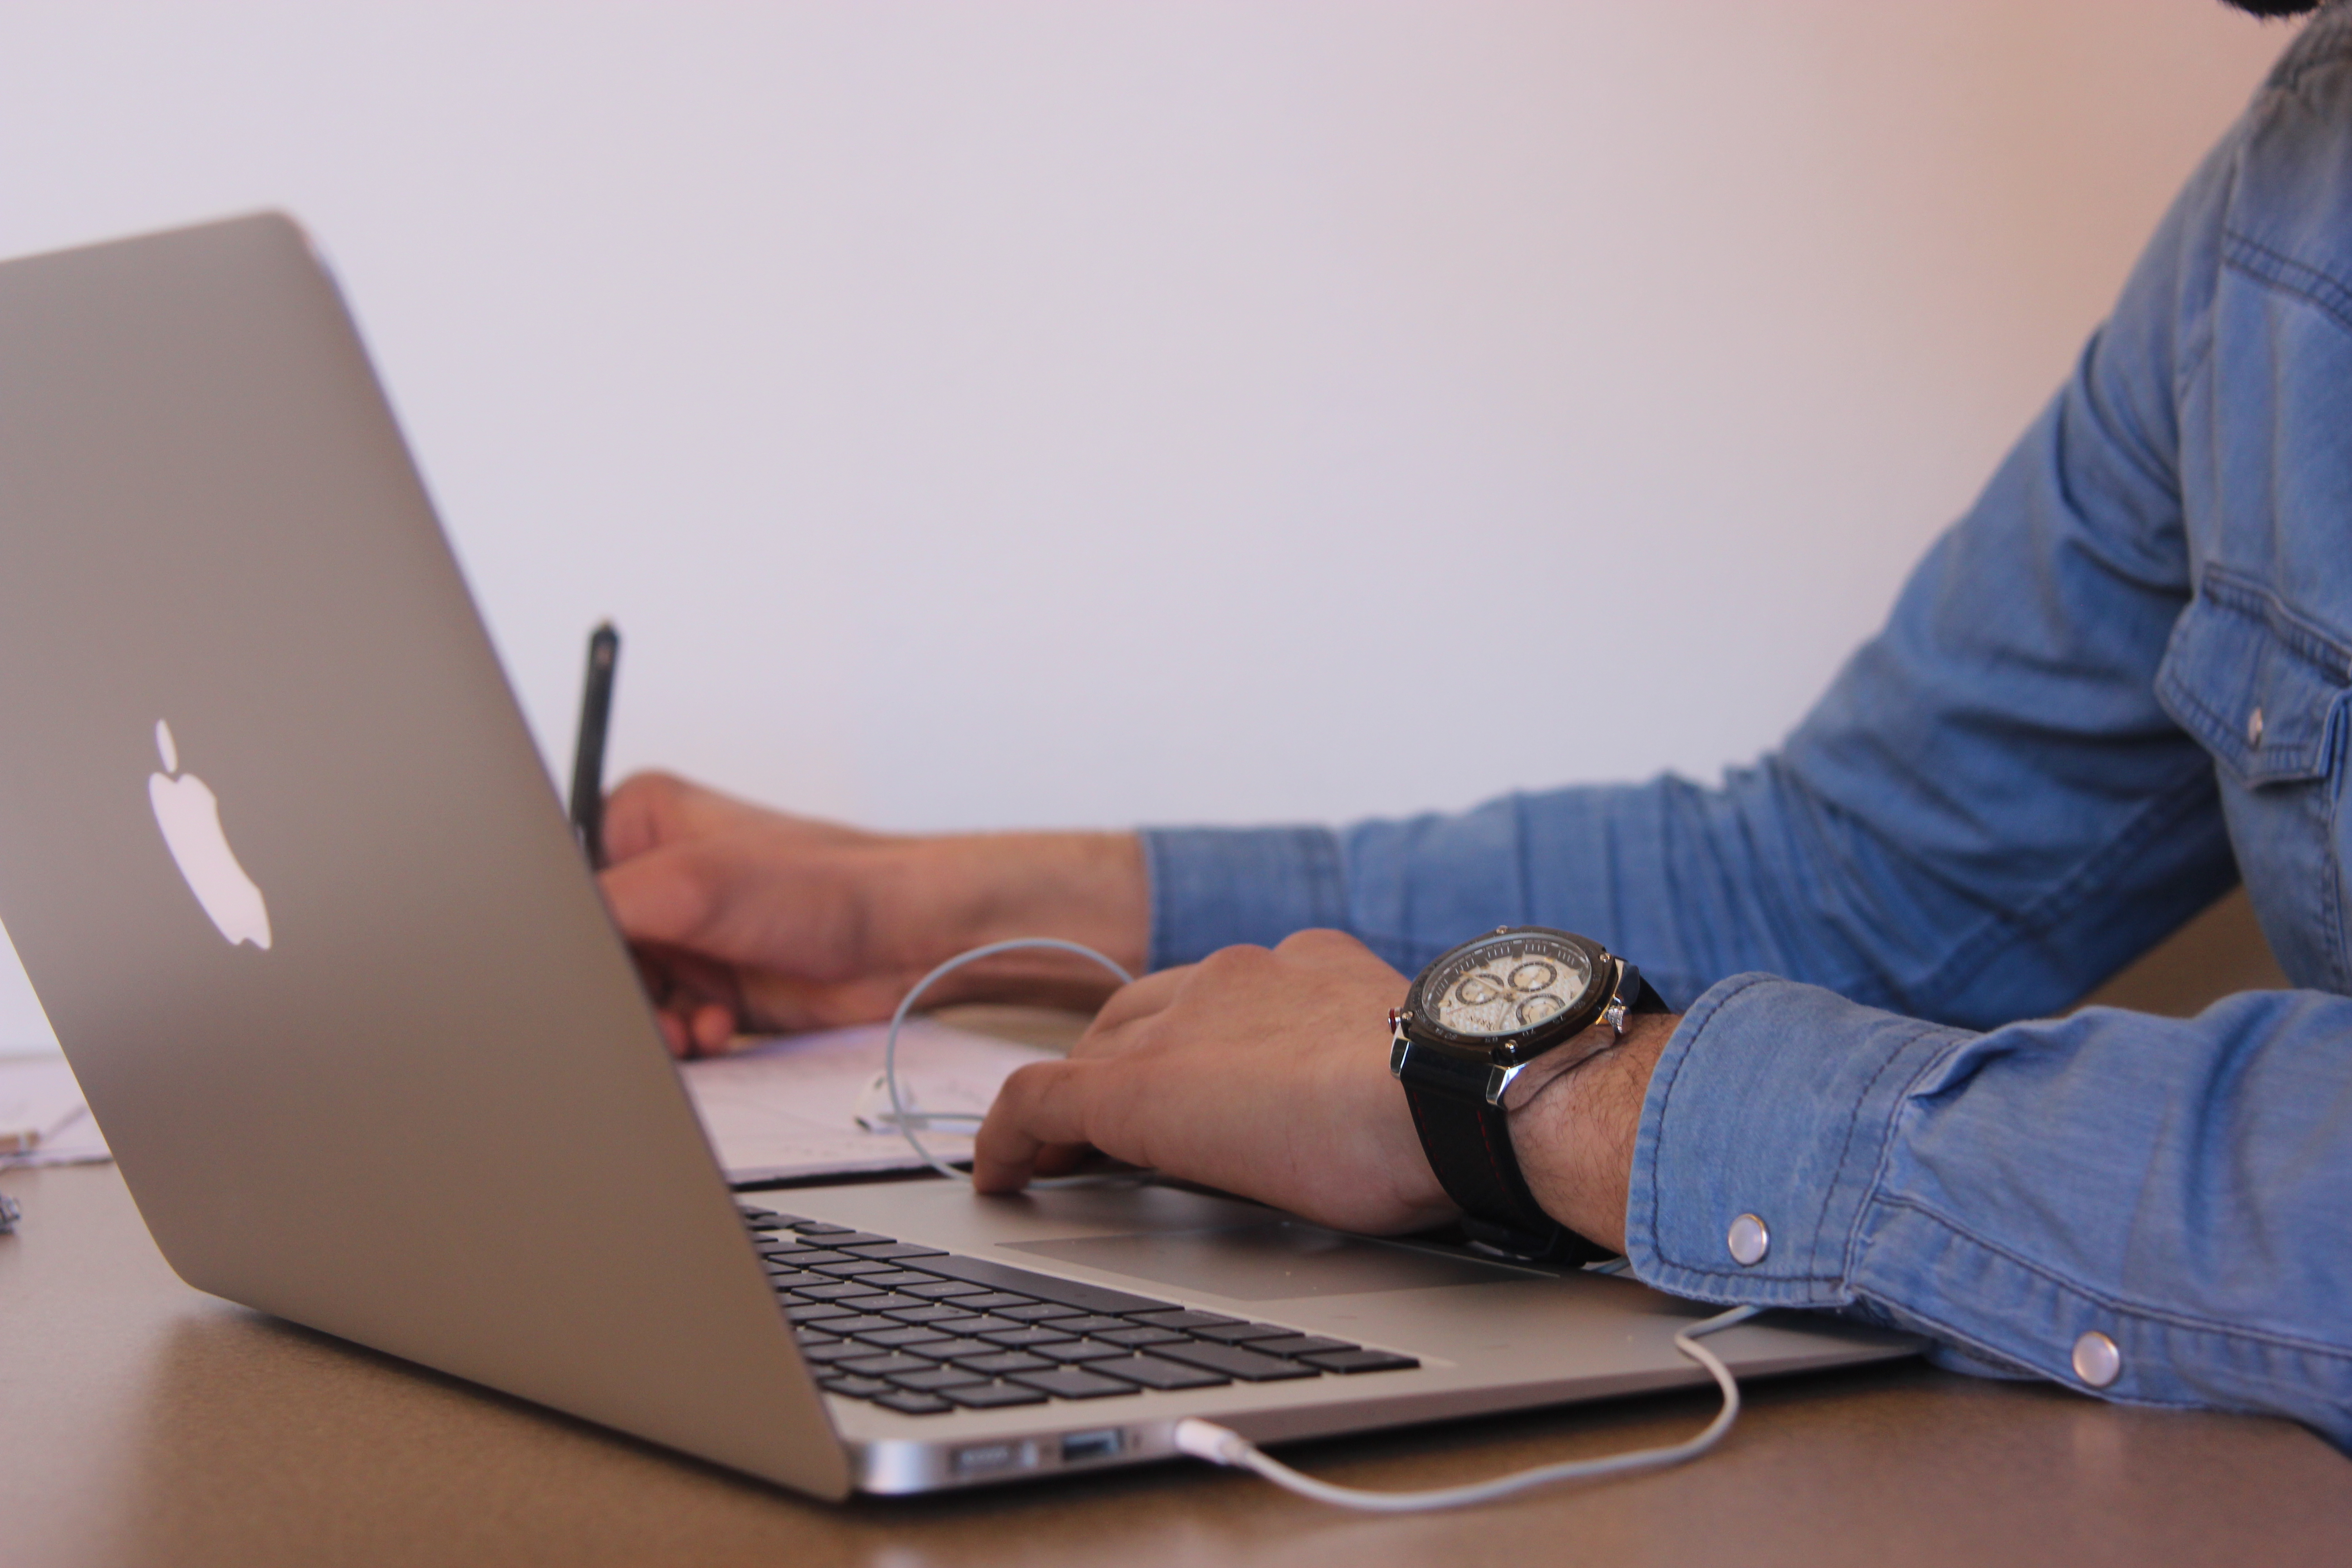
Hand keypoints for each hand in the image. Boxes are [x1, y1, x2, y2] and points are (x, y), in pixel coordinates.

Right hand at [595, 771, 1147, 1055]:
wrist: (907, 941)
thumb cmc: (831, 884)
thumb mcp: (696, 883)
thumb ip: (605, 908)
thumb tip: (547, 943)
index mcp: (640, 822)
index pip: (567, 888)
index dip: (575, 938)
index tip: (591, 972)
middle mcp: (660, 879)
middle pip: (595, 951)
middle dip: (620, 990)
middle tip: (649, 1010)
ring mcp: (687, 936)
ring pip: (625, 997)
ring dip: (652, 1022)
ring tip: (695, 1021)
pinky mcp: (710, 985)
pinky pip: (662, 1025)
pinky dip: (681, 1038)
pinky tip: (715, 1029)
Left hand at [973, 922, 1679, 1247]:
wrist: (1448, 1089)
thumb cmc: (1458, 1098)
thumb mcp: (1414, 1067)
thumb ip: (1386, 1066)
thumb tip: (1402, 1118)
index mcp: (1308, 968)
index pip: (1218, 1000)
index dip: (1187, 1045)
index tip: (1191, 1087)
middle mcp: (1236, 976)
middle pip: (1141, 1017)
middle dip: (1117, 1066)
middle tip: (1102, 1129)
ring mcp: (1180, 1024)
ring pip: (1094, 1053)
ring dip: (1074, 1104)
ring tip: (1053, 1158)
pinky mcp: (1134, 1086)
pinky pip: (1038, 1100)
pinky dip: (1010, 1135)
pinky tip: (1000, 1175)